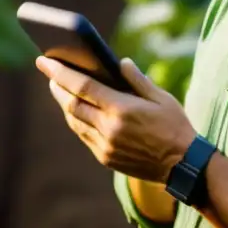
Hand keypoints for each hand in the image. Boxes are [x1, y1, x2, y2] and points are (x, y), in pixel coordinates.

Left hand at [36, 55, 197, 182]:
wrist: (183, 166)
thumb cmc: (175, 126)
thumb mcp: (162, 97)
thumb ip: (137, 79)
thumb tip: (119, 62)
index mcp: (122, 109)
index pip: (82, 86)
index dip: (60, 72)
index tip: (44, 60)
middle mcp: (109, 128)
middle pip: (71, 103)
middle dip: (56, 85)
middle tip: (49, 71)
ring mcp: (105, 145)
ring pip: (74, 120)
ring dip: (64, 103)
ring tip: (59, 87)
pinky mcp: (105, 158)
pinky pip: (83, 135)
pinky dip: (76, 119)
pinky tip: (76, 109)